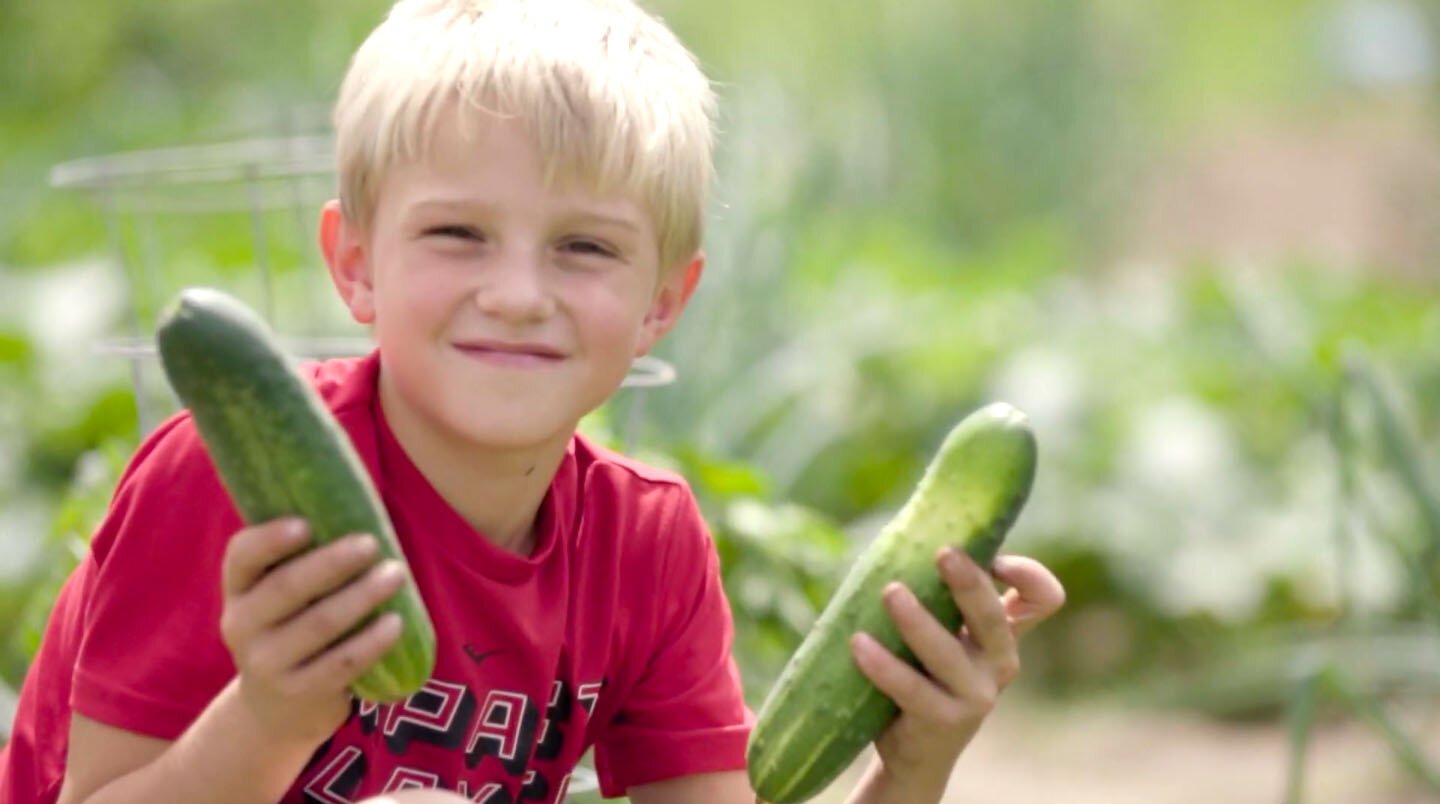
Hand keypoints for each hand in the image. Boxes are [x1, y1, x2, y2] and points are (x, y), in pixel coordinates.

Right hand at [219, 517, 407, 745]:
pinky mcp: (298, 692)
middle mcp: (242, 624)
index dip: (269, 539)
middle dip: (332, 563)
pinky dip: (371, 641)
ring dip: (362, 596)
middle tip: (371, 543)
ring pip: (318, 624)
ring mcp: (266, 663)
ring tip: (395, 574)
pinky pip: (340, 663)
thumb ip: (304, 557)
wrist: (277, 707)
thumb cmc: (293, 625)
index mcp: (238, 588)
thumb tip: (358, 504)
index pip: (242, 556)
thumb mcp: (281, 595)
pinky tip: (396, 623)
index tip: (306, 524)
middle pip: (286, 587)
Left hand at [849, 550, 1064, 794]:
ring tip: (890, 593)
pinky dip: (884, 664)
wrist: (916, 750)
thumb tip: (907, 533)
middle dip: (969, 583)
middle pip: (993, 617)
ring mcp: (976, 695)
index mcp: (1003, 633)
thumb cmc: (926, 673)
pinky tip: (859, 643)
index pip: (1043, 599)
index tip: (995, 557)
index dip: (1029, 574)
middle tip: (941, 554)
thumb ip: (940, 595)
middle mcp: (999, 662)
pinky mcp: (944, 720)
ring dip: (917, 621)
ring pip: (947, 652)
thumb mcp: (945, 633)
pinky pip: (911, 688)